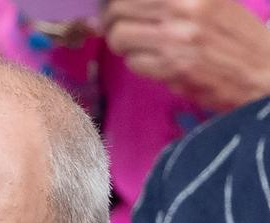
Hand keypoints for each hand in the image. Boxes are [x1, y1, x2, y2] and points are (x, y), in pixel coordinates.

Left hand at [103, 0, 269, 110]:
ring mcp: (177, 37)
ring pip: (120, 36)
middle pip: (118, 9)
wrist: (262, 71)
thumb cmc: (236, 35)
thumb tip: (120, 6)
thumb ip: (172, 2)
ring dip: (121, 45)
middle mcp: (182, 6)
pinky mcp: (174, 67)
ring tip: (134, 46)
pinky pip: (134, 63)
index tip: (114, 8)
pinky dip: (137, 64)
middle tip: (116, 28)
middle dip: (111, 22)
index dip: (116, 0)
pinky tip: (151, 62)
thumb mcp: (211, 1)